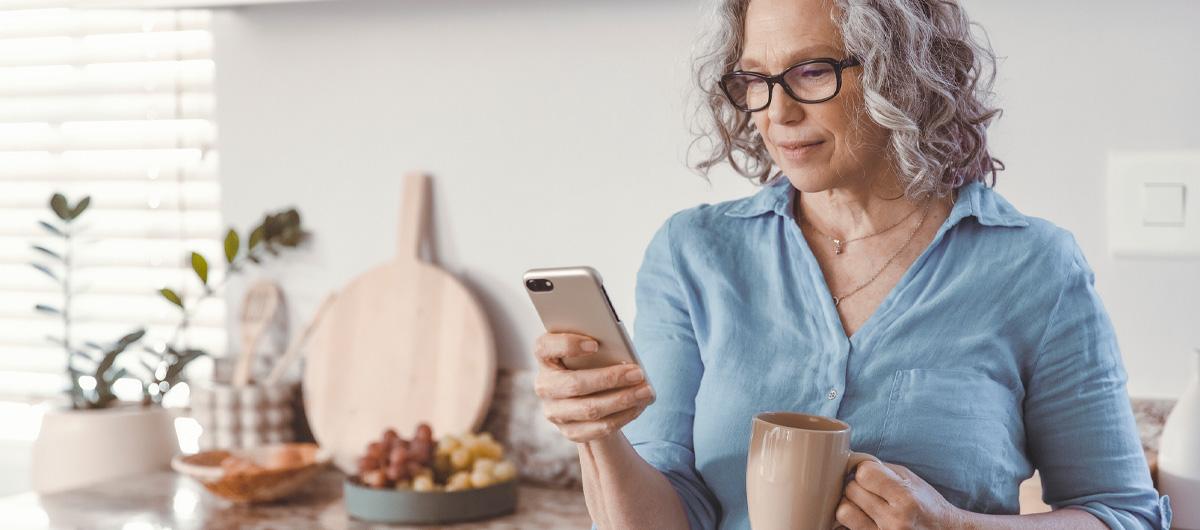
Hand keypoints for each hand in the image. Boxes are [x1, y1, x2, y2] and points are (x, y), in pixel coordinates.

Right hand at [531, 332, 654, 442]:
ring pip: (589, 409)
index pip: (544, 347)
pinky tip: (639, 406)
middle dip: (609, 379)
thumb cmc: (592, 361)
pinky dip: (623, 417)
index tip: (595, 344)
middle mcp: (544, 385)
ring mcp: (554, 412)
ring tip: (646, 391)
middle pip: (574, 384)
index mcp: (545, 357)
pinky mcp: (569, 431)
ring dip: (622, 400)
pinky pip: (598, 428)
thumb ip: (599, 347)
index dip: (567, 345)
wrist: (588, 395)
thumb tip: (623, 356)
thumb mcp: (591, 351)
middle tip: (638, 373)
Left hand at [835, 461, 964, 529]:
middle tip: (870, 491)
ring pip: (843, 512)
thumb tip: (849, 461)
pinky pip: (846, 528)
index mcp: (907, 499)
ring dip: (850, 505)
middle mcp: (896, 521)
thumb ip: (882, 469)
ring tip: (865, 506)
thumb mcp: (911, 480)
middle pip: (851, 491)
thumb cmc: (926, 504)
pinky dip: (852, 521)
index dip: (864, 470)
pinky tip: (864, 518)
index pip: (864, 474)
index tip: (871, 475)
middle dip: (858, 487)